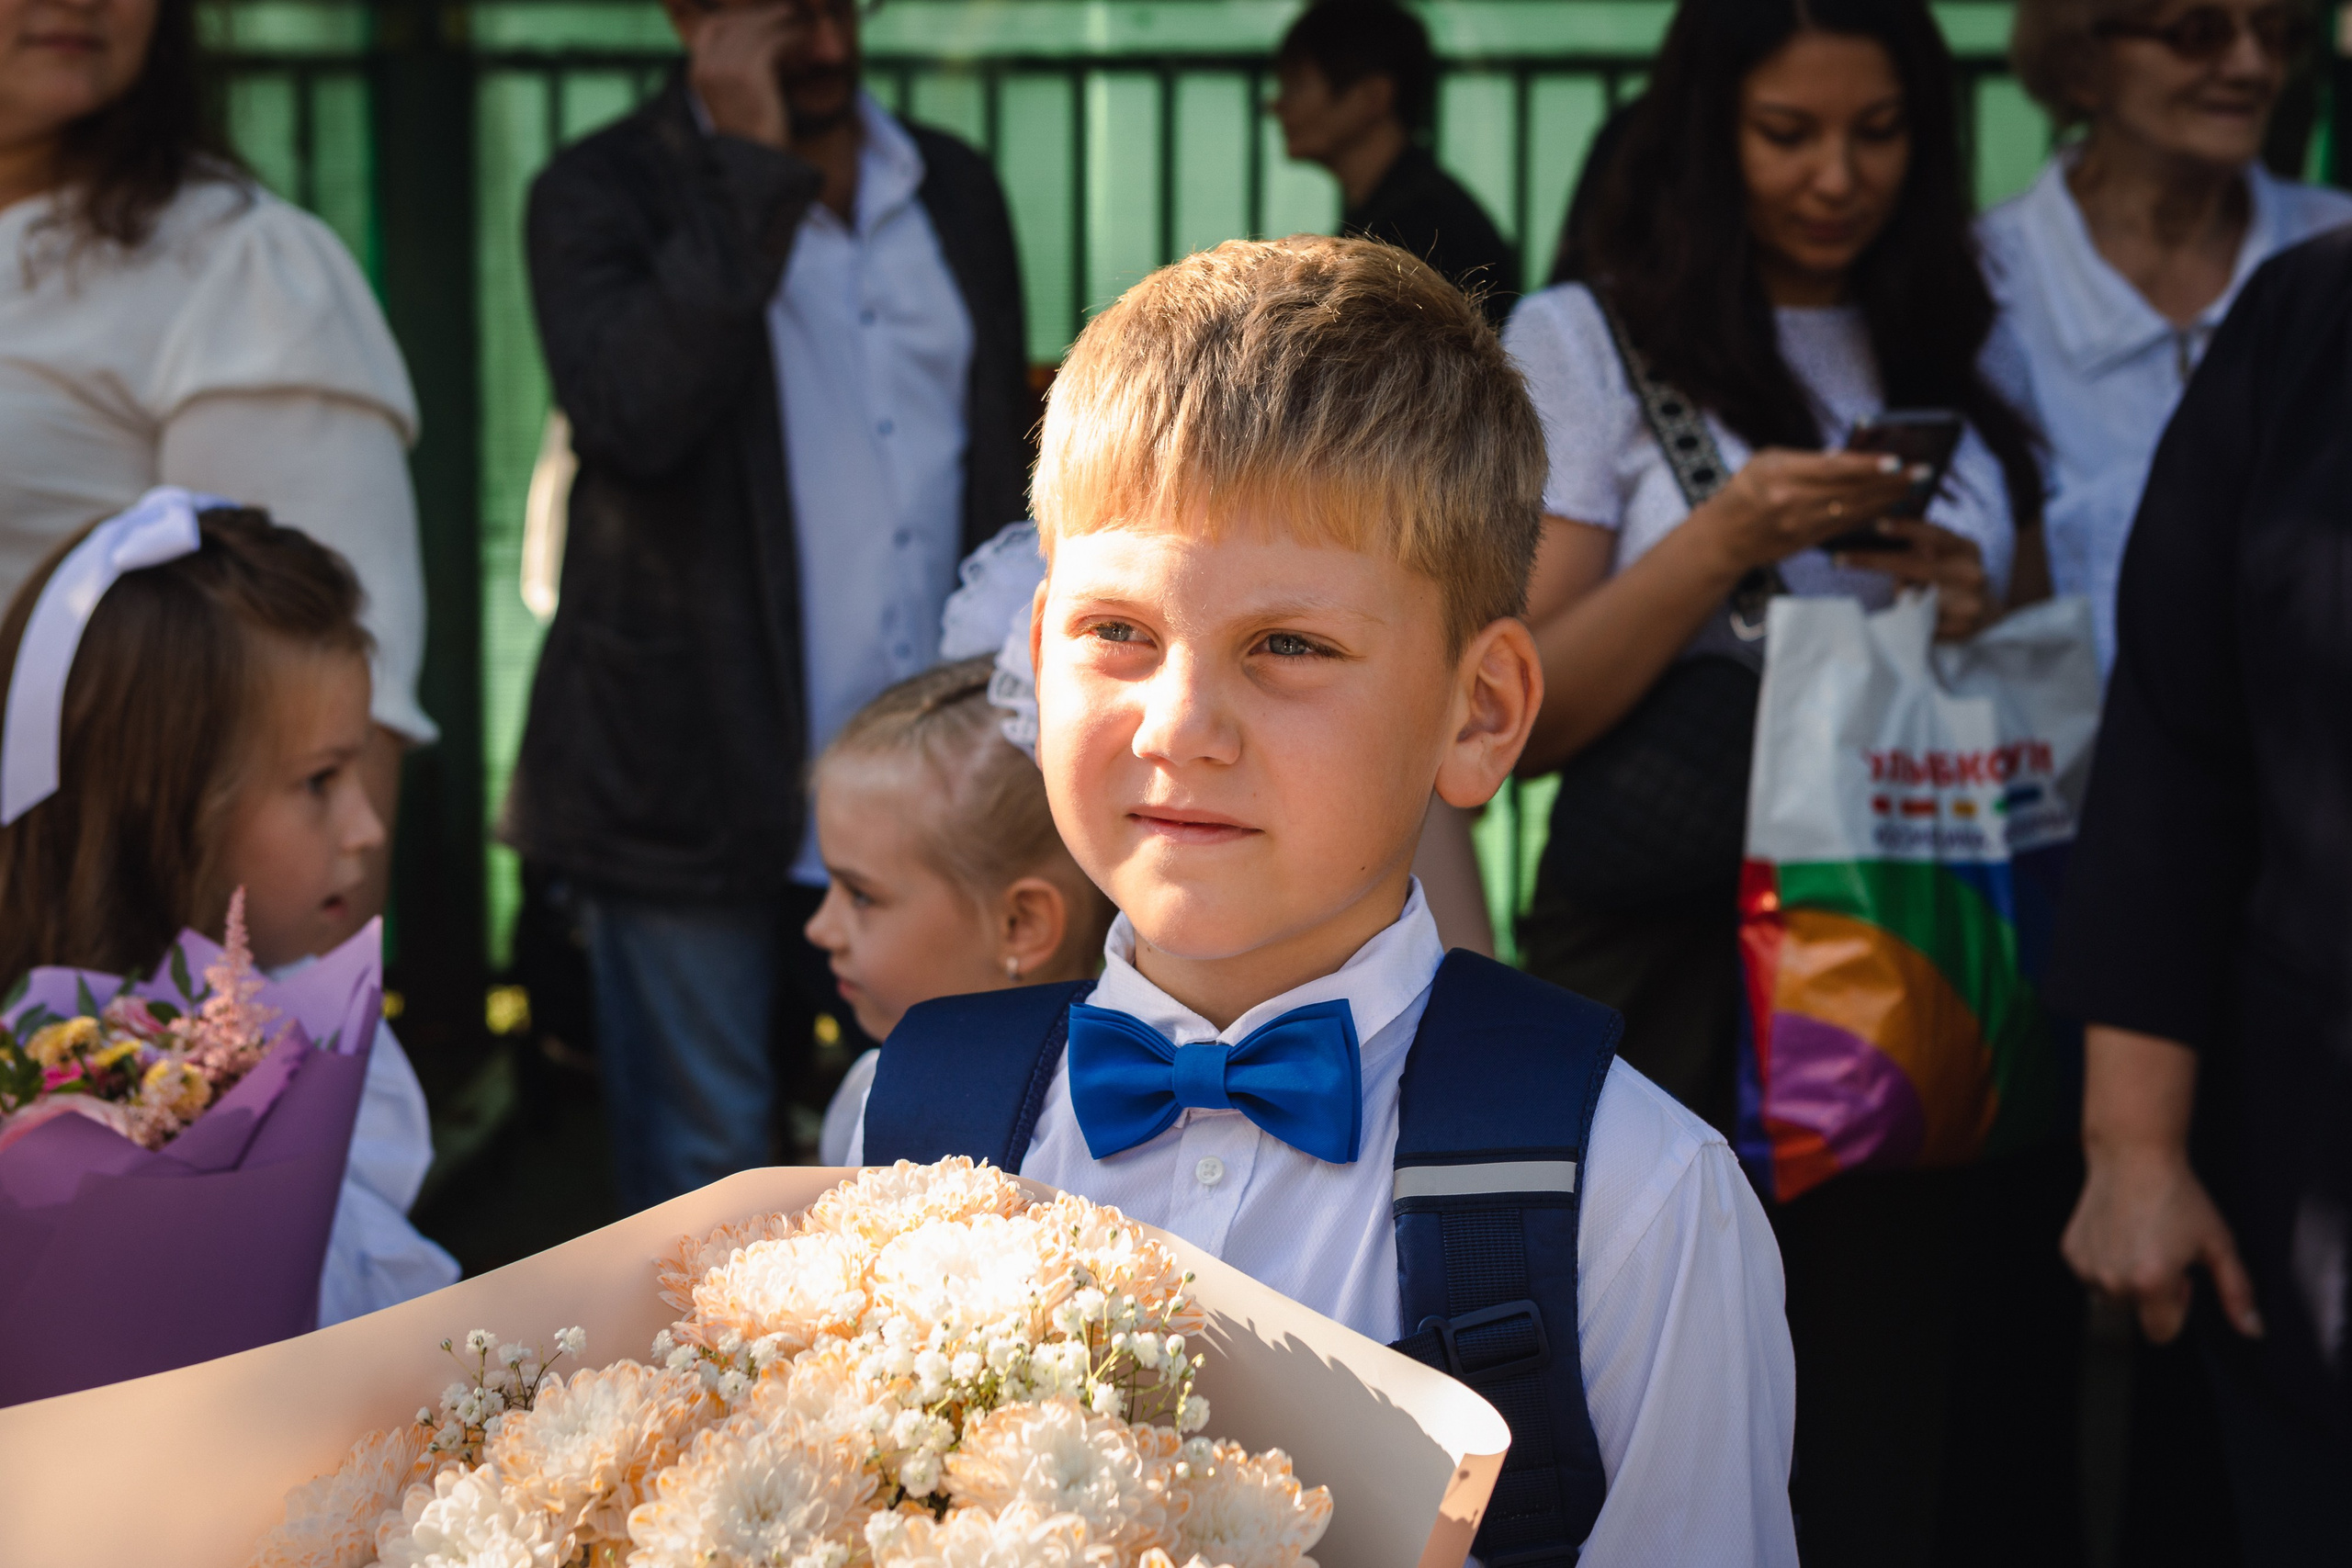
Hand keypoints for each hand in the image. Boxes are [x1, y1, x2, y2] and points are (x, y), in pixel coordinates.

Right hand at [684, 1, 807, 147]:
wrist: (757, 174)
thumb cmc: (753, 144)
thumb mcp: (735, 106)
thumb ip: (735, 77)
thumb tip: (762, 51)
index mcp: (697, 75)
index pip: (712, 27)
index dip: (740, 19)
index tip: (764, 22)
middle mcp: (707, 69)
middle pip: (737, 23)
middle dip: (767, 18)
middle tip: (792, 18)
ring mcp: (726, 70)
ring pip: (758, 28)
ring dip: (784, 25)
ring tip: (803, 30)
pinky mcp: (751, 75)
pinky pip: (774, 42)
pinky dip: (792, 38)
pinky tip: (805, 43)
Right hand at [1692, 448, 1925, 576]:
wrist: (1723, 539)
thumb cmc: (1744, 491)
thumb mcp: (1765, 461)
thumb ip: (1805, 460)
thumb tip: (1845, 457)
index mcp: (1780, 474)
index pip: (1832, 469)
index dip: (1867, 466)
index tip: (1896, 461)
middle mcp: (1791, 501)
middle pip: (1851, 491)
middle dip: (1890, 482)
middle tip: (1923, 472)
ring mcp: (1800, 526)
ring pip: (1854, 511)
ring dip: (1887, 500)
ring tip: (1913, 488)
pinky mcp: (1807, 542)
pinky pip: (1846, 528)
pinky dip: (1870, 516)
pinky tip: (1890, 507)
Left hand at [1839, 518, 1994, 639]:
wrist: (1986, 614)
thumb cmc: (1953, 577)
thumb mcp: (1944, 556)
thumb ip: (1920, 550)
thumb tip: (1876, 539)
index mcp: (1966, 549)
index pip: (1934, 534)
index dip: (1906, 528)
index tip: (1877, 524)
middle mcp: (1971, 574)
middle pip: (1915, 566)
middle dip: (1874, 561)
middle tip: (1840, 558)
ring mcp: (1968, 604)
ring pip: (1912, 598)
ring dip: (1898, 595)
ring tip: (1906, 595)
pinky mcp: (1960, 630)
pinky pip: (1917, 622)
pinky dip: (1908, 617)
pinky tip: (1913, 615)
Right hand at [2062, 1142, 2261, 1342]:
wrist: (2133, 1156)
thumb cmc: (2179, 1196)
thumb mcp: (2219, 1243)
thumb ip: (2236, 1292)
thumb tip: (2253, 1331)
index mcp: (2151, 1283)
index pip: (2161, 1333)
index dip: (2178, 1308)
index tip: (2182, 1274)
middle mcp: (2113, 1280)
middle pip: (2136, 1313)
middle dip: (2151, 1292)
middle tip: (2162, 1251)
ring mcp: (2087, 1266)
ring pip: (2110, 1295)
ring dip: (2125, 1279)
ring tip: (2139, 1240)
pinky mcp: (2070, 1251)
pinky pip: (2090, 1274)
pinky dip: (2104, 1261)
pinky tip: (2119, 1231)